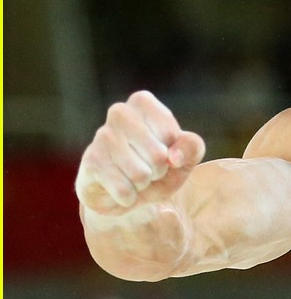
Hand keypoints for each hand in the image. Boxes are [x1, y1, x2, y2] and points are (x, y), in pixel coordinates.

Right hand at [76, 91, 206, 215]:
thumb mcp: (186, 156)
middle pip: (158, 156)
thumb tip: (174, 158)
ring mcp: (101, 137)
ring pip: (141, 174)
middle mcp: (119, 113)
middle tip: (149, 168)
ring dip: (143, 184)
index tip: (165, 151)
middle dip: (159, 171)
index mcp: (143, 102)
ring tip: (135, 177)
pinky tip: (121, 188)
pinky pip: (124, 190)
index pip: (171, 135)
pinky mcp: (90, 162)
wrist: (127, 191)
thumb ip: (192, 147)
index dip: (174, 153)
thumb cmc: (159, 165)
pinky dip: (129, 196)